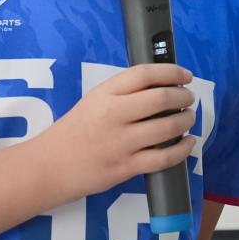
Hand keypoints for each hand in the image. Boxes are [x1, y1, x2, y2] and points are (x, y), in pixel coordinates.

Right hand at [33, 62, 197, 200]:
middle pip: (161, 98)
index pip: (145, 74)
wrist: (50, 166)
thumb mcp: (93, 101)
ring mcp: (121, 142)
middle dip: (183, 97)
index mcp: (105, 94)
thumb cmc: (74, 131)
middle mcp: (114, 114)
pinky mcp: (126, 167)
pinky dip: (182, 149)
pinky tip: (188, 143)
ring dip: (185, 120)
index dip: (172, 72)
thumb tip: (162, 87)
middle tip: (188, 99)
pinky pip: (164, 158)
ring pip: (167, 127)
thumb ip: (122, 93)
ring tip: (188, 118)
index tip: (185, 76)